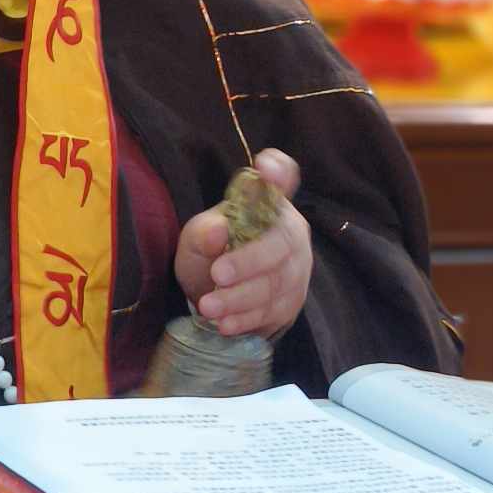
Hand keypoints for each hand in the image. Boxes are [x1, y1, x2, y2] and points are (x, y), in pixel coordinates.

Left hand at [173, 149, 311, 340]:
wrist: (216, 293)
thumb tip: (217, 230)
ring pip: (276, 285)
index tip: (266, 167)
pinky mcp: (291, 303)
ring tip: (208, 307)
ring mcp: (297, 271)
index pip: (283, 180)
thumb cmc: (210, 253)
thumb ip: (203, 233)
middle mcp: (291, 234)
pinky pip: (274, 312)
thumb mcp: (196, 240)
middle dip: (248, 263)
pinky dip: (247, 319)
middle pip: (281, 245)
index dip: (279, 173)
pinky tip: (224, 324)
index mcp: (270, 207)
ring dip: (241, 298)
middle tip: (216, 275)